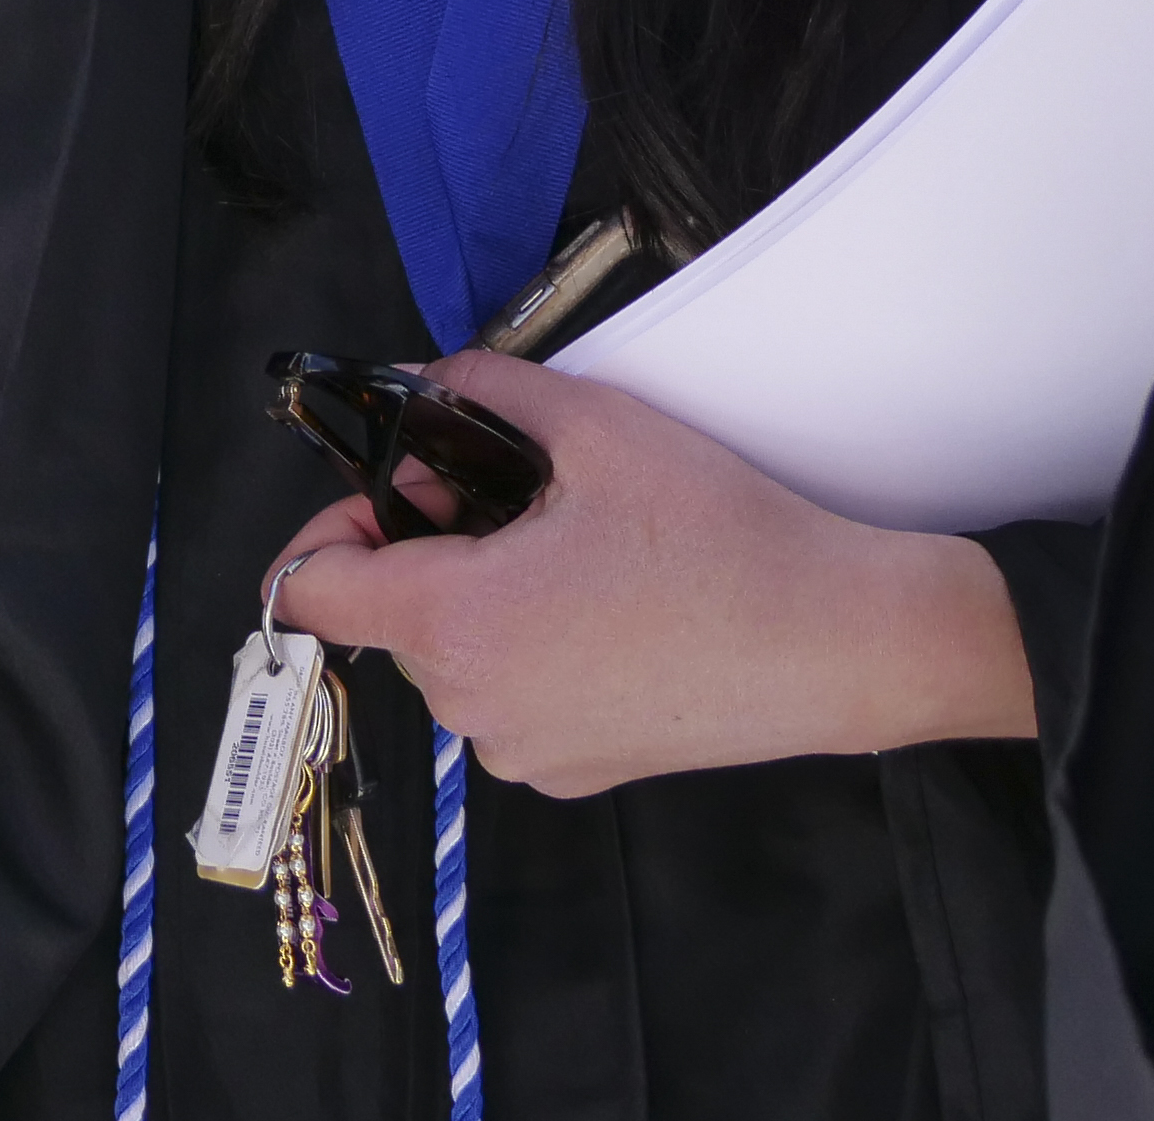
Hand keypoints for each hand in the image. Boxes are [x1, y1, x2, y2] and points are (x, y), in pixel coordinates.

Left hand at [261, 355, 1030, 797]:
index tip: (386, 486)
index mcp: (457, 625)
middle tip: (507, 490)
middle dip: (426, 545)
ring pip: (453, 657)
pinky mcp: (577, 775)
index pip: (310, 594)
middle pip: (391, 617)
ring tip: (572, 546)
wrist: (843, 644)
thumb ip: (481, 388)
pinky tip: (607, 607)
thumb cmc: (721, 536)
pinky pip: (510, 700)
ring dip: (480, 598)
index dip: (327, 529)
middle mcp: (473, 707)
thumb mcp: (597, 427)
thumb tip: (419, 378)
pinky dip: (529, 650)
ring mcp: (525, 754)